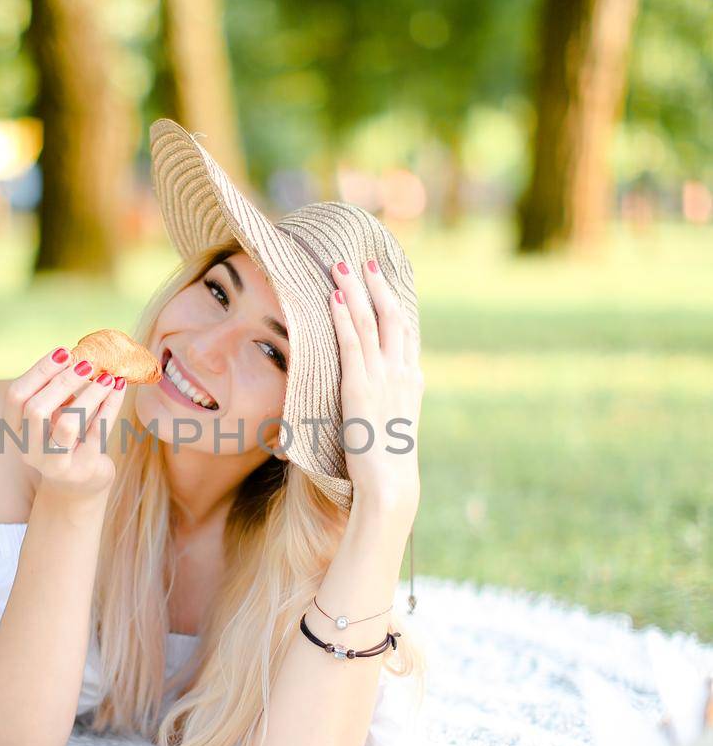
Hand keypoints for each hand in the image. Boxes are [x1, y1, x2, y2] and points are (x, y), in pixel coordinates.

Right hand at [6, 349, 127, 501]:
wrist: (79, 485)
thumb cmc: (64, 438)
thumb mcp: (53, 414)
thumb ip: (56, 390)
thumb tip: (78, 354)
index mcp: (15, 430)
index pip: (16, 396)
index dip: (38, 372)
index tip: (63, 352)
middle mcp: (29, 449)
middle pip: (36, 409)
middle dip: (62, 381)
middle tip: (87, 363)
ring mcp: (55, 463)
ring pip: (68, 423)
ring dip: (89, 395)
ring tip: (107, 377)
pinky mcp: (82, 469)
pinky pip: (97, 432)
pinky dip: (110, 405)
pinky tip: (118, 387)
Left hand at [329, 257, 422, 517]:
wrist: (391, 485)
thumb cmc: (387, 465)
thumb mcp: (392, 427)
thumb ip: (387, 405)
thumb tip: (376, 398)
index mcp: (411, 380)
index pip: (405, 331)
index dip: (395, 301)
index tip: (385, 279)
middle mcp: (401, 372)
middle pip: (391, 316)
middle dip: (377, 285)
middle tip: (365, 260)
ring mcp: (382, 378)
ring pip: (369, 322)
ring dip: (356, 290)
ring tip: (342, 265)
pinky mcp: (360, 387)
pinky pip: (350, 343)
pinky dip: (342, 317)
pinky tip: (333, 298)